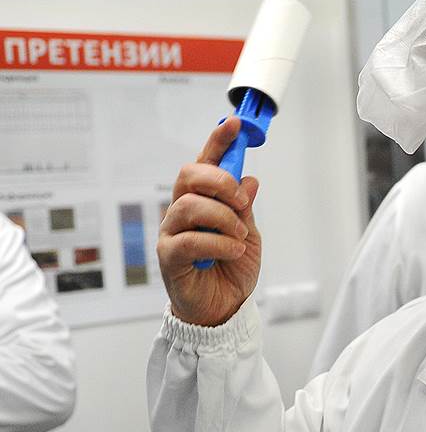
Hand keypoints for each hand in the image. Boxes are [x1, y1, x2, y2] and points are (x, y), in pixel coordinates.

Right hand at [157, 117, 261, 325]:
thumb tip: (250, 179)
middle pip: (189, 174)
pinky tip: (231, 252)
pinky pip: (189, 239)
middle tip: (241, 201)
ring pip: (190, 205)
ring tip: (238, 236)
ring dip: (223, 218)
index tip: (234, 124)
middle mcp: (183, 209)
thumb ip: (245, 207)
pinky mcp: (168, 255)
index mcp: (204, 199)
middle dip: (220, 181)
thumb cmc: (232, 268)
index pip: (206, 162)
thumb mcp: (248, 233)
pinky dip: (218, 243)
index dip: (218, 141)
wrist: (225, 307)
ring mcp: (173, 231)